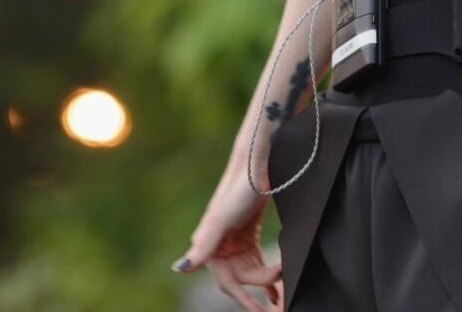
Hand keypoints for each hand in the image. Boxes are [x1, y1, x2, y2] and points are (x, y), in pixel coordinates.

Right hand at [172, 177, 283, 311]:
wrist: (256, 163)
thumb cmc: (237, 189)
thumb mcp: (221, 219)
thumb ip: (203, 245)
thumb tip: (180, 268)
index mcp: (210, 246)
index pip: (227, 281)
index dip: (243, 298)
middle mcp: (220, 246)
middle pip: (241, 277)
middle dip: (260, 287)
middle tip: (282, 295)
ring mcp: (234, 240)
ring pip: (249, 270)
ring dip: (265, 282)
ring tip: (281, 296)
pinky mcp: (247, 233)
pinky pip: (256, 259)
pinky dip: (266, 271)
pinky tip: (277, 282)